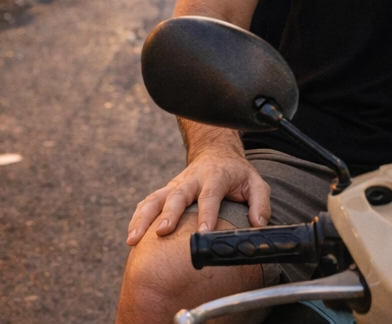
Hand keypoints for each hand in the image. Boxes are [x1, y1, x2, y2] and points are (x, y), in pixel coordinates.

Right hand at [125, 134, 270, 244]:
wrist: (216, 152)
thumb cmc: (236, 173)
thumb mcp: (256, 183)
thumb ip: (260, 202)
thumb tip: (258, 225)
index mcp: (215, 177)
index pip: (210, 196)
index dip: (207, 214)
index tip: (203, 234)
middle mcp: (192, 179)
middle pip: (178, 195)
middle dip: (169, 213)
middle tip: (162, 232)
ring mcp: (176, 184)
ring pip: (156, 198)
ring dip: (144, 217)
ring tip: (134, 238)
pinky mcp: (166, 190)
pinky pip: (148, 202)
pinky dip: (138, 217)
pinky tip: (131, 236)